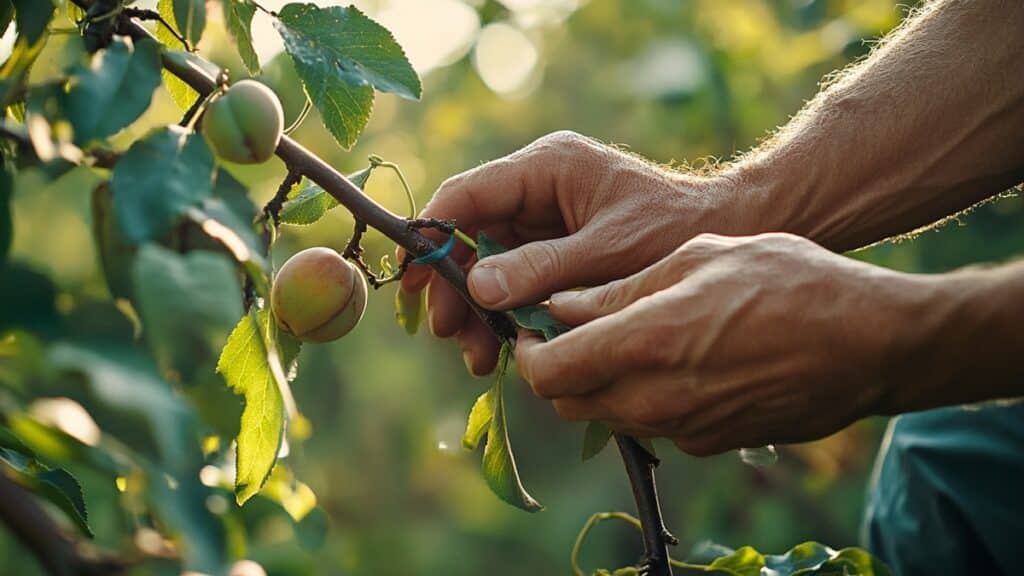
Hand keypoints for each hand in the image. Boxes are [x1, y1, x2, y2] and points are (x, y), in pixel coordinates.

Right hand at [401, 131, 746, 374]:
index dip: (431, 238)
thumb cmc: (674, 230)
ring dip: (477, 311)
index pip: (467, 196)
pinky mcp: (554, 249)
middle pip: (469, 237)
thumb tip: (477, 287)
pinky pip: (513, 281)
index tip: (412, 283)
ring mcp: (543, 219)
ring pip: (486, 265)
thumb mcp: (608, 251)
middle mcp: (536, 188)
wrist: (725, 231)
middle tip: (452, 335)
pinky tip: (501, 349)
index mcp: (546, 168)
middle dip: (456, 289)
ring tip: (479, 359)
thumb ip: (543, 268)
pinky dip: (503, 315)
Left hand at [515, 233, 940, 454]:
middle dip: (556, 371)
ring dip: (600, 384)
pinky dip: (644, 398)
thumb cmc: (791, 281)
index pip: (548, 372)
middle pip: (569, 403)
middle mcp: (657, 398)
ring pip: (610, 417)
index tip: (531, 328)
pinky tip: (676, 360)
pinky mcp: (713, 442)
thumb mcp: (698, 258)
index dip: (528, 352)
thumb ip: (620, 289)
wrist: (872, 341)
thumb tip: (562, 306)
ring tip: (626, 338)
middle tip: (571, 332)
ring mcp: (686, 427)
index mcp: (646, 344)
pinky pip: (655, 424)